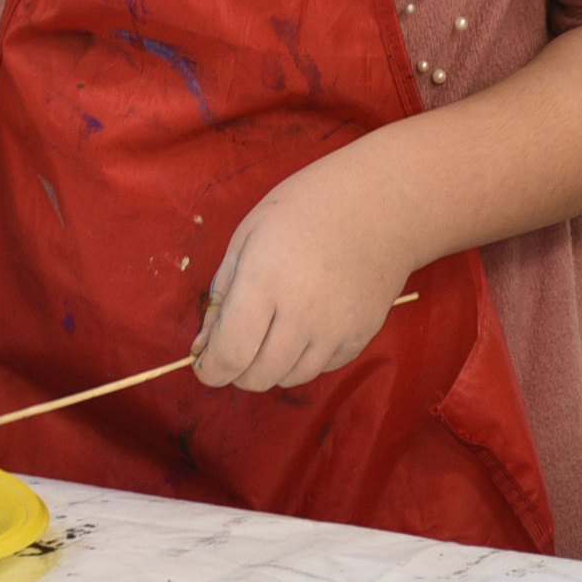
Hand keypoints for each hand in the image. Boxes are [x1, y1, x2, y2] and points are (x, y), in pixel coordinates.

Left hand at [191, 156, 413, 391]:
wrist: (378, 204)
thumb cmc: (303, 210)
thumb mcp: (246, 237)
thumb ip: (221, 295)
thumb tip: (203, 346)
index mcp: (265, 280)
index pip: (231, 352)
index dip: (211, 370)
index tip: (204, 367)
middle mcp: (302, 312)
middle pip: (260, 376)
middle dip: (236, 373)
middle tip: (234, 349)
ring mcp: (337, 327)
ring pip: (291, 378)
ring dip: (270, 368)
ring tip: (268, 335)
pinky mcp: (363, 334)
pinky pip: (323, 366)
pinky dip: (303, 359)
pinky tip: (301, 328)